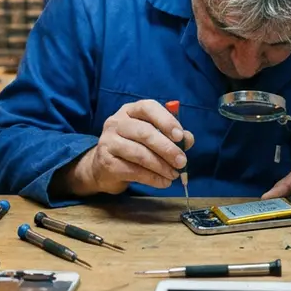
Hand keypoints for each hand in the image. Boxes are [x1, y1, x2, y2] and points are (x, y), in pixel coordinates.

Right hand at [62, 100, 194, 195]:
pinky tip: (163, 182)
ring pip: (139, 153)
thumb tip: (188, 139)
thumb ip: (171, 136)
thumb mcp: (151, 137)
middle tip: (182, 161)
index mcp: (129, 111)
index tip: (180, 136)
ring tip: (173, 175)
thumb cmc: (132, 147)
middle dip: (167, 148)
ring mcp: (108, 142)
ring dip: (161, 166)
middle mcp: (116, 123)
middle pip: (144, 132)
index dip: (166, 120)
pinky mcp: (106, 162)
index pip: (147, 108)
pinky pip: (133, 170)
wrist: (102, 167)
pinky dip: (152, 178)